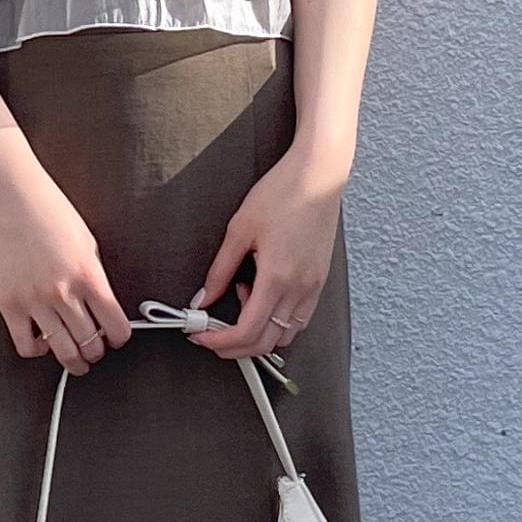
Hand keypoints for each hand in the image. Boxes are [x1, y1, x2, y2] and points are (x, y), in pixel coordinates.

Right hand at [0, 162, 132, 374]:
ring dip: (72, 360)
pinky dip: (37, 350)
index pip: (115, 326)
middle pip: (90, 344)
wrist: (9, 194)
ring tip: (74, 359)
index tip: (116, 338)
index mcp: (89, 275)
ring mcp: (35, 300)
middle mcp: (63, 292)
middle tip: (94, 351)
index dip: (119, 338)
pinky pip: (25, 345)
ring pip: (62, 351)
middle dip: (96, 353)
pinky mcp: (9, 303)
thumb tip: (99, 305)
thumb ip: (94, 277)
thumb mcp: (87, 242)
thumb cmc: (47, 210)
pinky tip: (41, 341)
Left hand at [187, 147, 344, 359]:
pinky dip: (276, 321)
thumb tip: (204, 297)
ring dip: (257, 334)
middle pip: (265, 344)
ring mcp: (312, 287)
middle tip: (212, 334)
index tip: (201, 336)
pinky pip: (298, 320)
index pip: (246, 332)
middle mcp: (299, 289)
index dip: (218, 342)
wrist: (320, 173)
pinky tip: (262, 296)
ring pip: (284, 336)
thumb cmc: (285, 192)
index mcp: (277, 278)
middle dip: (234, 347)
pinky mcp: (319, 281)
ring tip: (240, 304)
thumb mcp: (239, 230)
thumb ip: (219, 270)